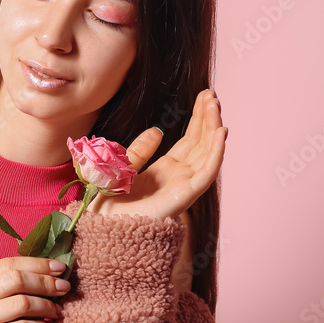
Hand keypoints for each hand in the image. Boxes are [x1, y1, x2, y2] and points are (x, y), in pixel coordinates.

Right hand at [0, 256, 70, 322]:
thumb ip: (3, 282)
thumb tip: (46, 272)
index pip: (8, 264)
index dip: (37, 264)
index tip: (59, 267)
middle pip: (16, 281)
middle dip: (45, 283)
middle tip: (63, 288)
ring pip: (21, 304)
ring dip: (46, 306)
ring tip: (56, 310)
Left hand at [89, 89, 227, 220]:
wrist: (102, 228)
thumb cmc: (109, 205)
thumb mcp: (122, 168)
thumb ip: (140, 151)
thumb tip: (158, 131)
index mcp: (166, 171)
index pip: (190, 140)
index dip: (198, 119)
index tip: (203, 97)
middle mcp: (179, 177)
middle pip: (201, 143)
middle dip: (207, 118)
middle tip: (211, 94)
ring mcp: (184, 186)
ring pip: (207, 153)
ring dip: (214, 128)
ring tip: (215, 105)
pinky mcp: (185, 196)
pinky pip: (207, 172)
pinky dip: (216, 153)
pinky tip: (221, 132)